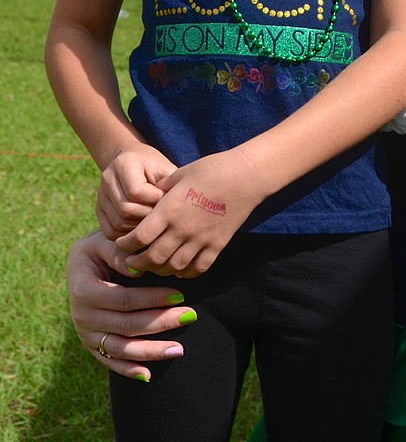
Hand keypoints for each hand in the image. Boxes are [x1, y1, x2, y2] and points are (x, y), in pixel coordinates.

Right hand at [66, 232, 197, 380]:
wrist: (80, 265)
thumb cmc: (98, 249)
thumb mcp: (102, 242)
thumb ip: (118, 252)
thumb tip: (137, 266)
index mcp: (84, 290)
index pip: (123, 299)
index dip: (151, 299)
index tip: (179, 295)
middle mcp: (82, 316)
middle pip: (127, 325)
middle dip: (161, 322)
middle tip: (191, 316)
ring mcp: (86, 334)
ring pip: (121, 348)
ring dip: (151, 351)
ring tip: (179, 349)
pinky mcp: (92, 345)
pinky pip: (110, 361)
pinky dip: (128, 370)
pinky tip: (149, 375)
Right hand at [97, 144, 175, 237]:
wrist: (135, 163)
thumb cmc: (156, 168)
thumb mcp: (165, 170)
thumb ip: (168, 186)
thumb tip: (170, 211)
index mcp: (123, 164)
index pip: (135, 192)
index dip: (154, 199)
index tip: (166, 197)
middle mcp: (107, 178)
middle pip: (125, 209)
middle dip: (147, 216)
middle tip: (161, 214)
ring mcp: (100, 195)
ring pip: (118, 223)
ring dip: (139, 227)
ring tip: (153, 221)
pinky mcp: (99, 210)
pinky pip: (110, 232)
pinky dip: (127, 235)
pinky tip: (141, 228)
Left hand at [114, 150, 264, 276]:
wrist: (247, 176)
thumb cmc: (212, 169)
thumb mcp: (180, 174)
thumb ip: (161, 189)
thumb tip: (148, 198)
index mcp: (170, 209)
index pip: (139, 237)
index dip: (126, 244)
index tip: (121, 243)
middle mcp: (183, 229)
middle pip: (153, 258)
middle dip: (137, 264)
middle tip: (131, 262)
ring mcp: (202, 240)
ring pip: (173, 267)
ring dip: (159, 270)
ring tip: (153, 266)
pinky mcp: (218, 245)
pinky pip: (198, 269)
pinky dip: (185, 273)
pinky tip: (179, 269)